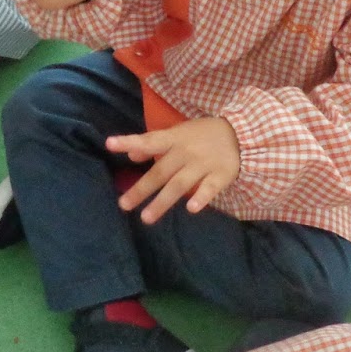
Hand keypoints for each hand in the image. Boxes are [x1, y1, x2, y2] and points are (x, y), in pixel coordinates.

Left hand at [108, 116, 239, 223]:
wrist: (241, 134)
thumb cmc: (201, 135)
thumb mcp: (177, 134)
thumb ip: (154, 144)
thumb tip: (131, 156)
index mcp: (174, 139)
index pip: (148, 140)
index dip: (129, 142)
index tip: (109, 144)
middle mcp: (185, 152)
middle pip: (160, 172)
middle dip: (141, 189)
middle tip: (123, 205)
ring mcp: (204, 164)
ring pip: (180, 184)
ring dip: (162, 201)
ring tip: (146, 218)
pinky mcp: (221, 175)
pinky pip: (210, 188)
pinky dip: (201, 198)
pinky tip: (191, 209)